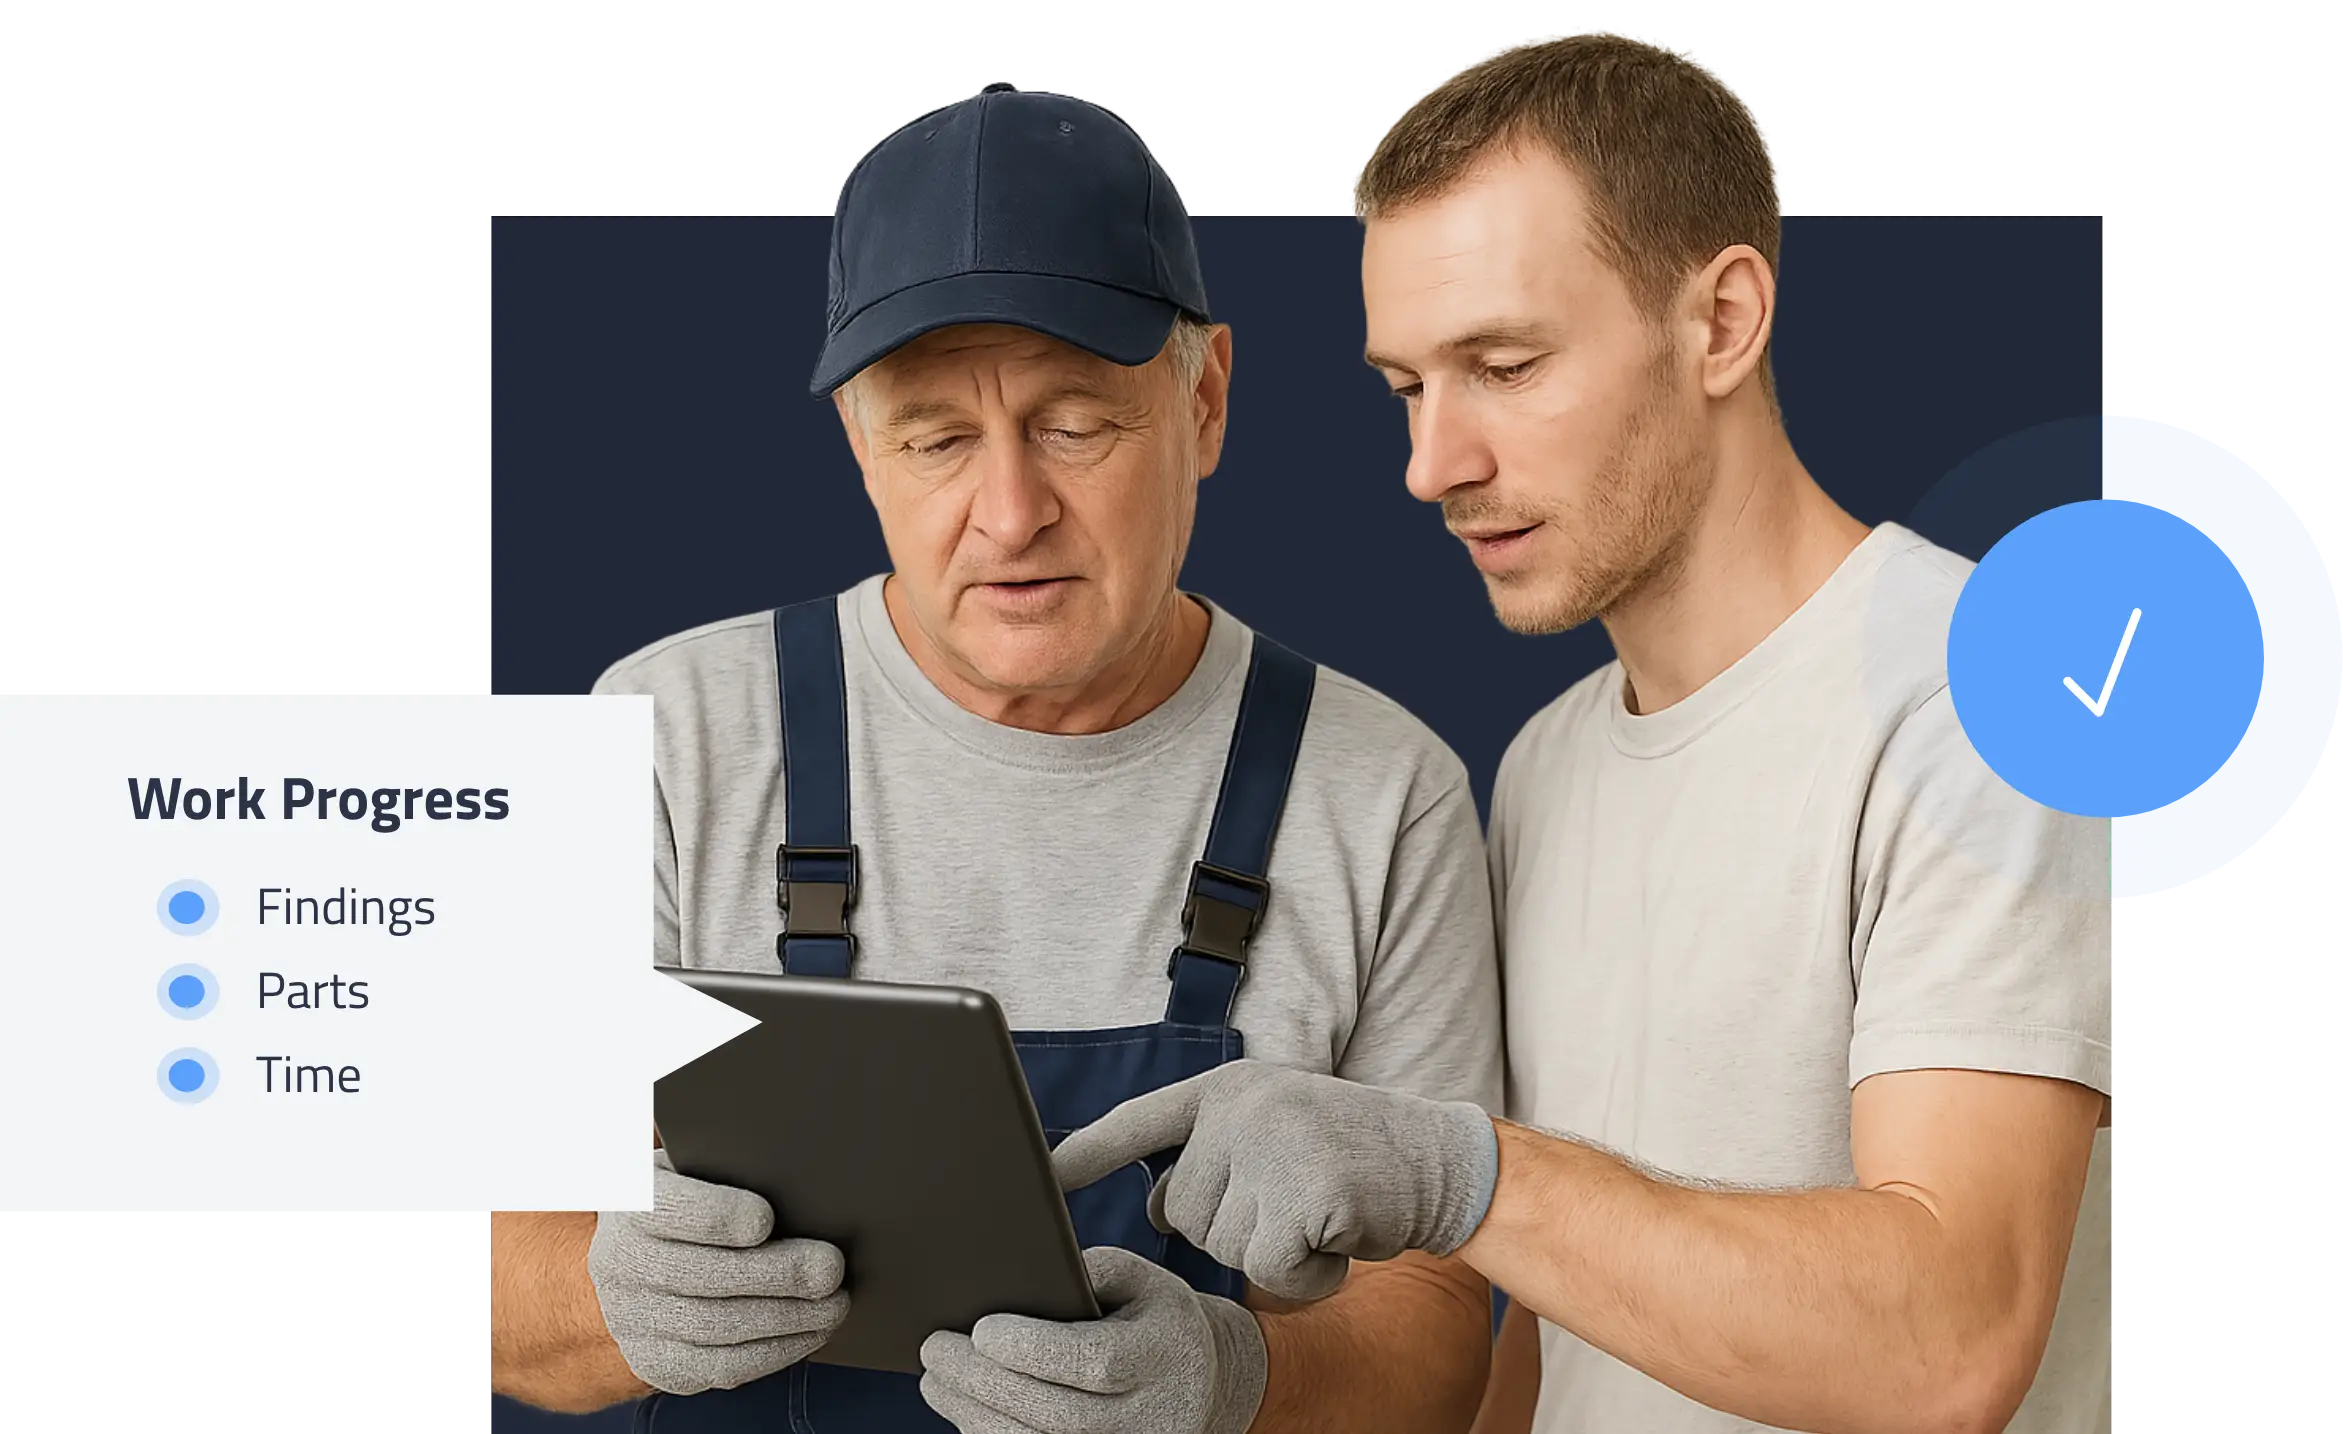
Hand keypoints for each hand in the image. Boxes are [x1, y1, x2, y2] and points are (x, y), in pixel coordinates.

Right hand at [587, 1150, 850, 1394]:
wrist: (642, 1258)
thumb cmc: (694, 1199)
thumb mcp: (698, 1166)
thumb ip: (735, 1167)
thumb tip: (803, 1181)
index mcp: (632, 1203)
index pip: (668, 1209)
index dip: (717, 1216)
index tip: (765, 1219)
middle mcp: (620, 1263)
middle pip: (702, 1276)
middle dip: (776, 1275)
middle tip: (830, 1268)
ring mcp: (633, 1319)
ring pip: (714, 1328)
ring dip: (786, 1319)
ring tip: (834, 1305)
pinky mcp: (655, 1362)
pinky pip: (719, 1367)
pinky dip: (774, 1353)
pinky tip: (811, 1333)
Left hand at [918, 1246, 1265, 1433]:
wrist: (1196, 1384)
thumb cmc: (1153, 1320)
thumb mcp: (1143, 1280)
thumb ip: (1096, 1269)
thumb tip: (1032, 1274)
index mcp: (1163, 1356)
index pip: (1092, 1361)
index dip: (1033, 1348)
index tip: (981, 1329)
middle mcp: (1150, 1417)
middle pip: (1053, 1412)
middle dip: (984, 1381)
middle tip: (935, 1349)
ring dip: (976, 1416)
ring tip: (936, 1382)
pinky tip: (965, 1411)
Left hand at [1051, 1060, 1498, 1301]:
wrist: (1440, 1159)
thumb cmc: (1346, 1157)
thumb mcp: (1270, 1138)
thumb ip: (1210, 1161)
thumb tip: (1150, 1208)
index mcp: (1226, 1090)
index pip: (1137, 1122)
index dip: (1082, 1154)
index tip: (1035, 1176)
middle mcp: (1241, 1108)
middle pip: (1181, 1210)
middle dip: (1234, 1226)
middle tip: (1294, 1202)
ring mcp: (1274, 1144)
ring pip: (1222, 1242)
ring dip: (1271, 1251)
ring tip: (1320, 1213)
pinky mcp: (1306, 1190)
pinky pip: (1269, 1266)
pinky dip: (1304, 1275)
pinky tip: (1337, 1241)